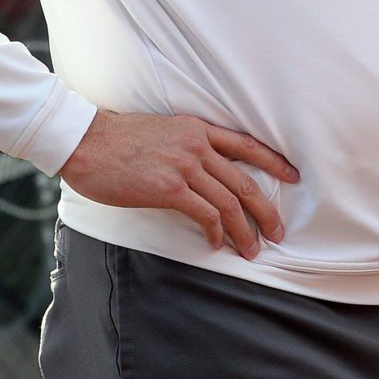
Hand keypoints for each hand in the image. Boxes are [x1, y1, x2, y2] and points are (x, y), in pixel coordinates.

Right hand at [60, 110, 298, 258]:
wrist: (84, 139)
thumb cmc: (115, 139)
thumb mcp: (162, 131)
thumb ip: (185, 146)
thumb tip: (199, 171)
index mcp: (198, 130)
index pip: (247, 145)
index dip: (274, 162)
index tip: (293, 175)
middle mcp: (198, 146)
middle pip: (245, 181)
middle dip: (266, 210)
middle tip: (277, 231)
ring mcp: (185, 167)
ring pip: (230, 202)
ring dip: (244, 230)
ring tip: (252, 249)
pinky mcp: (169, 189)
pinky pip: (206, 215)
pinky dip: (217, 233)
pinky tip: (218, 244)